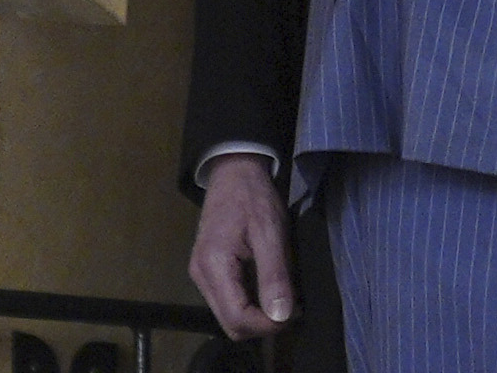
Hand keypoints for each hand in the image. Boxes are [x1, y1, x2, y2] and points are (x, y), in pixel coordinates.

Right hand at [189, 152, 295, 338]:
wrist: (234, 172)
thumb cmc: (254, 197)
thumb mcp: (271, 231)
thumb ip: (275, 274)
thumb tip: (282, 315)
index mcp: (213, 267)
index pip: (237, 318)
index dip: (267, 325)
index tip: (295, 315)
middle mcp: (200, 277)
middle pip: (230, 323)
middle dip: (262, 325)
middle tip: (294, 310)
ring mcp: (201, 275)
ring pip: (228, 315)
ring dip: (257, 316)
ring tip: (286, 302)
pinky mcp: (208, 271)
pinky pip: (228, 300)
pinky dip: (250, 304)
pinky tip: (271, 292)